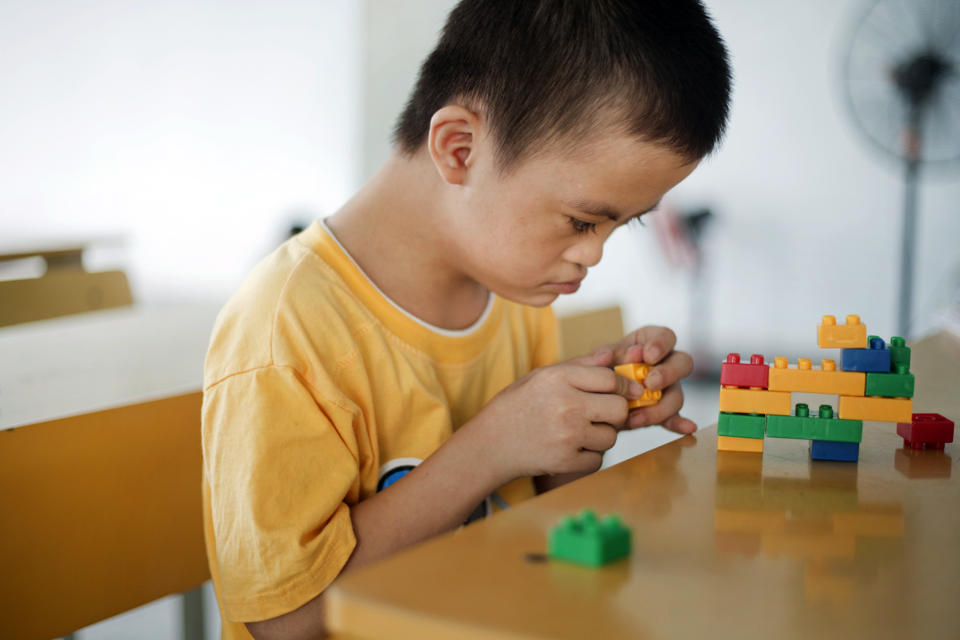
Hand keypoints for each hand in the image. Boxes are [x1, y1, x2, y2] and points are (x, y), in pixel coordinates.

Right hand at [465, 350, 645, 479]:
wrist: (490, 443)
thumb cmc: (517, 406)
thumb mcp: (541, 376)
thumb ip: (579, 365)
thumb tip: (611, 357)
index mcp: (558, 379)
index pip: (610, 379)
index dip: (623, 385)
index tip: (626, 392)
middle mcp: (566, 405)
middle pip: (619, 408)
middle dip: (616, 412)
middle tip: (602, 414)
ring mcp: (567, 435)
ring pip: (611, 436)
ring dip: (601, 436)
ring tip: (578, 432)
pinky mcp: (566, 461)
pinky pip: (598, 459)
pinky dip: (589, 456)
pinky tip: (571, 449)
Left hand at [599, 326, 696, 433]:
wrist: (588, 401)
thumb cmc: (593, 373)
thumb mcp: (593, 361)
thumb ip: (598, 357)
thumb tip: (607, 355)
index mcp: (647, 343)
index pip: (665, 336)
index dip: (660, 344)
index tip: (648, 355)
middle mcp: (663, 363)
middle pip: (681, 362)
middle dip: (667, 373)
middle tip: (650, 383)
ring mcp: (666, 388)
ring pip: (677, 394)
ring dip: (660, 406)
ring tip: (635, 418)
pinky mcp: (663, 411)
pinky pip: (675, 417)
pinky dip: (680, 423)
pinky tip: (687, 428)